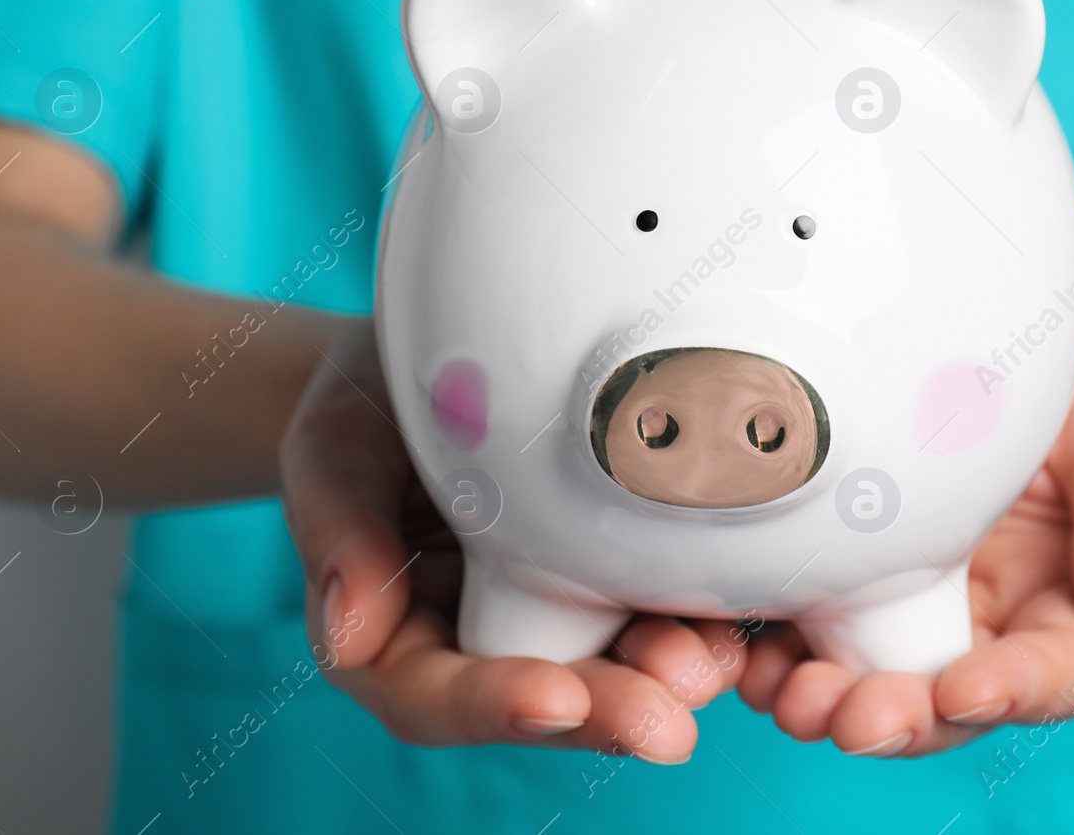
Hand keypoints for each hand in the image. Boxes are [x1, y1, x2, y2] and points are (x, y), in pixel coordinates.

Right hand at [279, 322, 746, 762]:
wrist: (424, 350)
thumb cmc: (364, 404)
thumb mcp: (333, 445)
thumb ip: (337, 529)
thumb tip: (346, 635)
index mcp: (398, 636)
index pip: (434, 695)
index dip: (492, 705)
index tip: (552, 698)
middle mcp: (484, 638)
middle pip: (541, 699)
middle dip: (603, 712)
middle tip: (665, 723)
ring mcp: (557, 606)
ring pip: (614, 663)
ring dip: (665, 672)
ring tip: (711, 664)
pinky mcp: (614, 568)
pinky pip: (660, 601)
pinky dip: (698, 611)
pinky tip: (740, 612)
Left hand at [737, 332, 1073, 756]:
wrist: (997, 363)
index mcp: (1060, 612)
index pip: (1049, 676)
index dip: (1010, 691)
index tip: (965, 690)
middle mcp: (977, 630)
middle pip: (942, 704)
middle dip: (897, 718)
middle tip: (849, 718)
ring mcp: (900, 612)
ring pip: (864, 680)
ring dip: (823, 701)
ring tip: (783, 695)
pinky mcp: (837, 584)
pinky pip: (802, 633)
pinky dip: (771, 654)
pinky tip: (742, 654)